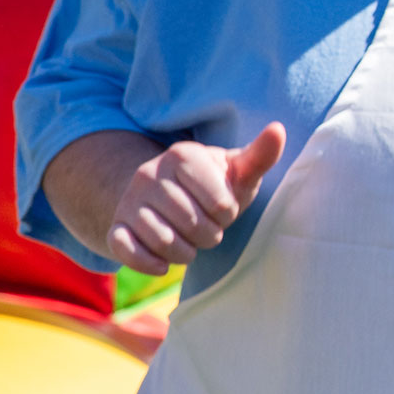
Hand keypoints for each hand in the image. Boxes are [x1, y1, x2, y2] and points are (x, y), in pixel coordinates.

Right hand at [107, 125, 283, 273]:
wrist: (172, 197)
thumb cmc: (216, 185)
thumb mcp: (239, 170)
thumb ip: (261, 154)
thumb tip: (277, 129)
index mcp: (183, 154)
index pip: (219, 202)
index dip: (228, 213)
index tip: (225, 209)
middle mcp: (149, 173)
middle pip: (192, 223)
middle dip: (210, 235)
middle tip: (210, 229)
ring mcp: (129, 200)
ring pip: (162, 240)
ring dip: (185, 252)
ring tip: (192, 243)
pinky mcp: (115, 226)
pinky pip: (126, 251)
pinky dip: (150, 263)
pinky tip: (165, 264)